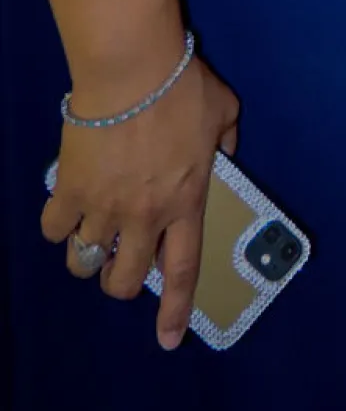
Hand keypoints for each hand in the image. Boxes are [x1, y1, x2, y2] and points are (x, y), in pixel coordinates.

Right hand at [41, 54, 238, 347]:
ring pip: (83, 262)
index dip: (175, 310)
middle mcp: (143, 216)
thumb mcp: (224, 110)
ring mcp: (103, 207)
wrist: (132, 69)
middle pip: (124, 281)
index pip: (183, 269)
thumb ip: (227, 139)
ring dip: (86, 258)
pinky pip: (54, 229)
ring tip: (90, 238)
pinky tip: (66, 208)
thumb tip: (225, 152)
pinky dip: (58, 226)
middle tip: (118, 266)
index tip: (168, 341)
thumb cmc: (183, 87)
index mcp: (185, 201)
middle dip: (120, 283)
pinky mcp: (69, 191)